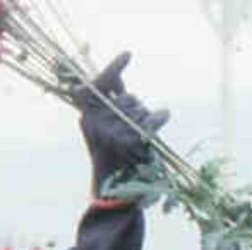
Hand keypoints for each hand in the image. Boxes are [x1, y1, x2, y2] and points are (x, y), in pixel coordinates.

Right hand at [71, 52, 169, 194]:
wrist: (114, 193)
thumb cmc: (116, 159)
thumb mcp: (108, 126)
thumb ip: (111, 101)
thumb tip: (118, 77)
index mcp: (87, 118)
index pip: (97, 85)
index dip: (113, 69)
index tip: (129, 54)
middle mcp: (94, 124)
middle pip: (128, 99)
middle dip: (138, 108)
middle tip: (136, 128)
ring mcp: (110, 134)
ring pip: (140, 110)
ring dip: (147, 119)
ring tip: (142, 138)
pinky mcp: (128, 144)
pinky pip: (149, 121)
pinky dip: (159, 118)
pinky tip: (164, 115)